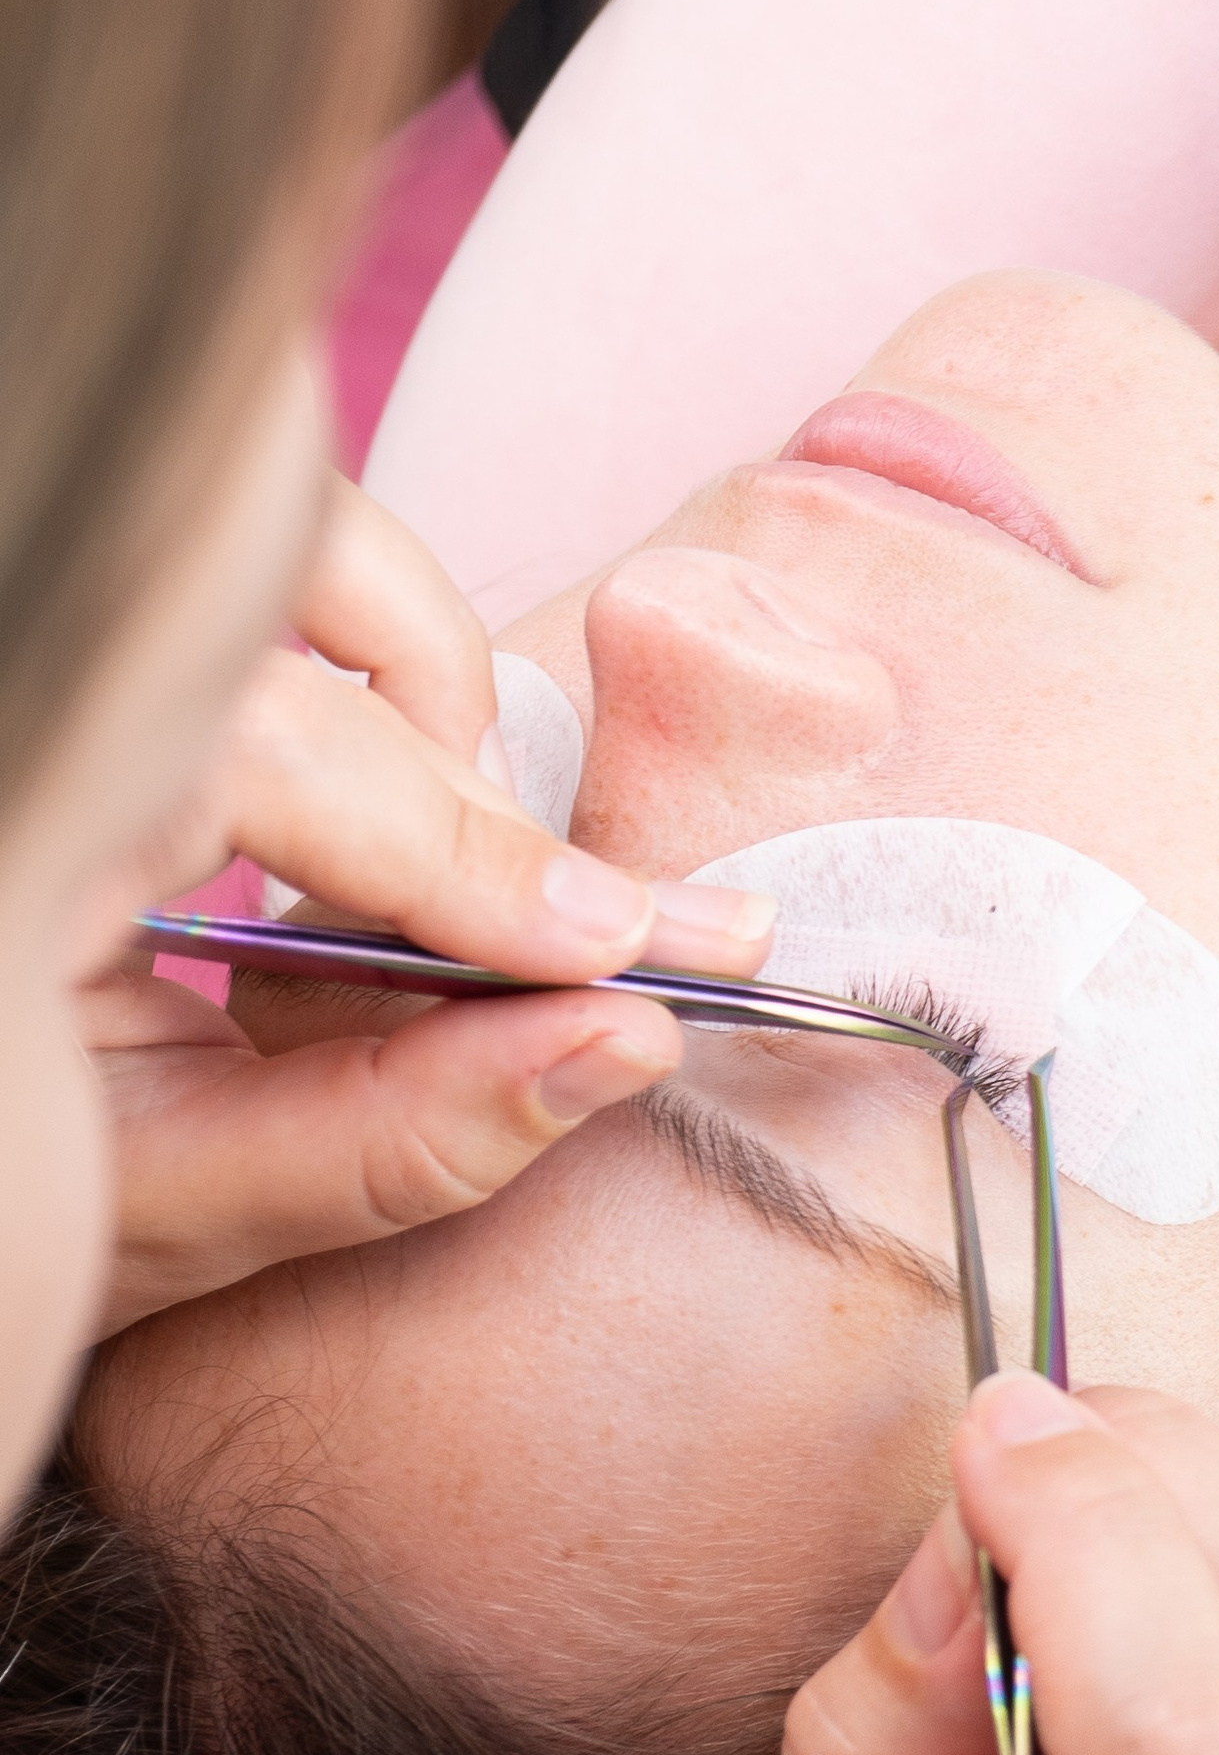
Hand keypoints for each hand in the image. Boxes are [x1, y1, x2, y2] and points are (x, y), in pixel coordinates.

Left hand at [86, 478, 771, 1333]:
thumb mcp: (163, 1212)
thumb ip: (390, 1134)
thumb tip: (621, 1045)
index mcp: (20, 807)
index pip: (271, 755)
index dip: (472, 858)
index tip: (623, 952)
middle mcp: (45, 688)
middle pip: (303, 639)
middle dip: (475, 797)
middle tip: (613, 935)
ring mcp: (72, 644)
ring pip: (296, 543)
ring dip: (421, 680)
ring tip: (473, 871)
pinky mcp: (99, 640)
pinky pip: (267, 564)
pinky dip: (361, 644)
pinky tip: (381, 805)